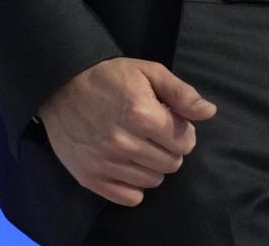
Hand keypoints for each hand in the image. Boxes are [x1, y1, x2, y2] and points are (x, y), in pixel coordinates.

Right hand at [36, 57, 218, 206]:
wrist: (59, 87)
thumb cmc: (108, 77)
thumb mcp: (147, 71)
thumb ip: (180, 92)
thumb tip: (208, 112)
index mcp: (141, 114)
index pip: (185, 142)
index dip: (182, 130)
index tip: (168, 121)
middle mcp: (123, 142)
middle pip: (172, 164)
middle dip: (169, 148)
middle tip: (152, 132)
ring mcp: (105, 163)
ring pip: (153, 181)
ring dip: (151, 165)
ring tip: (137, 145)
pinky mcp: (91, 178)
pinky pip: (130, 197)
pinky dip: (133, 184)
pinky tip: (126, 163)